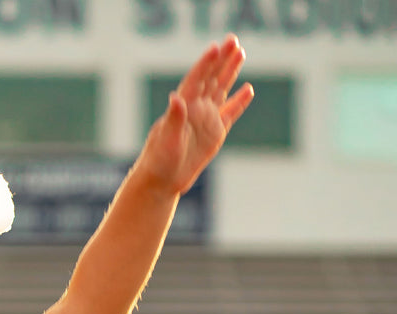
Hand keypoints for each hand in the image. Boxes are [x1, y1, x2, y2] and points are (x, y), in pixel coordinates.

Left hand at [139, 34, 253, 196]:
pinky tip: (248, 89)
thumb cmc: (158, 161)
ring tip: (240, 52)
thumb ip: (173, 118)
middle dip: (222, 60)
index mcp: (183, 107)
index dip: (205, 64)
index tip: (216, 48)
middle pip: (211, 79)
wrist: (162, 181)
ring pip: (221, 90)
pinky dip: (239, 102)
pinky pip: (230, 114)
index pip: (196, 80)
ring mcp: (206, 120)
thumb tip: (175, 98)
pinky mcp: (215, 134)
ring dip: (230, 72)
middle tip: (233, 40)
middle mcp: (196, 109)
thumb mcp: (166, 140)